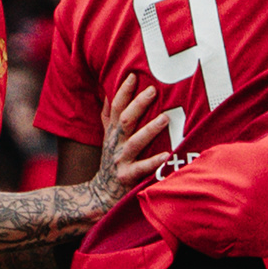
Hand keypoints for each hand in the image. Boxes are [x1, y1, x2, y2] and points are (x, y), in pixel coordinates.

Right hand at [95, 75, 167, 201]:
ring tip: (165, 118)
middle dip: (138, 104)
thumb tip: (109, 91)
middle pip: (125, 120)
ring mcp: (121, 159)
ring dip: (150, 129)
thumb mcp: (108, 136)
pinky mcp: (128, 177)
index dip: (123, 91)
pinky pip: (142, 168)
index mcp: (112, 132)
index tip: (133, 75)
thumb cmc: (112, 159)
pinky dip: (154, 161)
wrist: (101, 193)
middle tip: (153, 90)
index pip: (116, 107)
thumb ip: (109, 115)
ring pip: (135, 142)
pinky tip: (166, 155)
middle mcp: (116, 143)